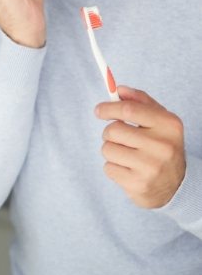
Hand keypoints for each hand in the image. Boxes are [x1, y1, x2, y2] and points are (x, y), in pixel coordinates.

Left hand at [95, 86, 184, 207]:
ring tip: (126, 155)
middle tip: (118, 138)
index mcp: (169, 125)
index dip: (108, 108)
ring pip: (107, 149)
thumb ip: (140, 101)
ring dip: (111, 150)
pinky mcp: (139, 185)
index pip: (129, 110)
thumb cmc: (161, 145)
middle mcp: (163, 146)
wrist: (175, 184)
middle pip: (114, 130)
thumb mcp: (159, 120)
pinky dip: (113, 167)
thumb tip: (119, 89)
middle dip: (109, 132)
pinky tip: (128, 170)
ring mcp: (151, 167)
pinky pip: (108, 168)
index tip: (99, 110)